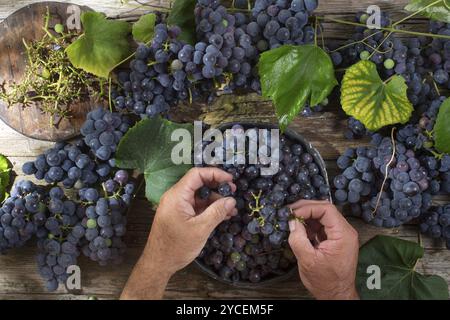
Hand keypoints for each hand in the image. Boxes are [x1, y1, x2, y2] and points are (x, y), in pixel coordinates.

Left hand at [121, 167, 236, 298]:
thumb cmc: (177, 246)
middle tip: (233, 192)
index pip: (197, 174)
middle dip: (217, 186)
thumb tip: (231, 200)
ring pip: (199, 196)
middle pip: (198, 183)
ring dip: (215, 200)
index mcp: (177, 195)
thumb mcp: (200, 229)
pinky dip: (209, 209)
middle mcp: (176, 197)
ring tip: (232, 208)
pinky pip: (196, 206)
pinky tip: (223, 215)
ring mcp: (177, 206)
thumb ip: (216, 212)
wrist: (158, 264)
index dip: (215, 174)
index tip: (230, 180)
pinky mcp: (180, 215)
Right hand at [288, 200, 359, 299]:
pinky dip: (310, 224)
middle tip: (289, 212)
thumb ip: (298, 239)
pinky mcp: (336, 239)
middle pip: (326, 209)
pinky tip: (300, 228)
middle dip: (306, 208)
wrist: (336, 295)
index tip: (292, 214)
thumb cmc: (324, 281)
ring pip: (323, 216)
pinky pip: (323, 225)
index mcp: (343, 234)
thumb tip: (292, 222)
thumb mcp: (307, 260)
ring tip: (292, 220)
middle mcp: (345, 231)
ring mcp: (341, 235)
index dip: (308, 208)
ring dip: (307, 216)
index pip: (327, 210)